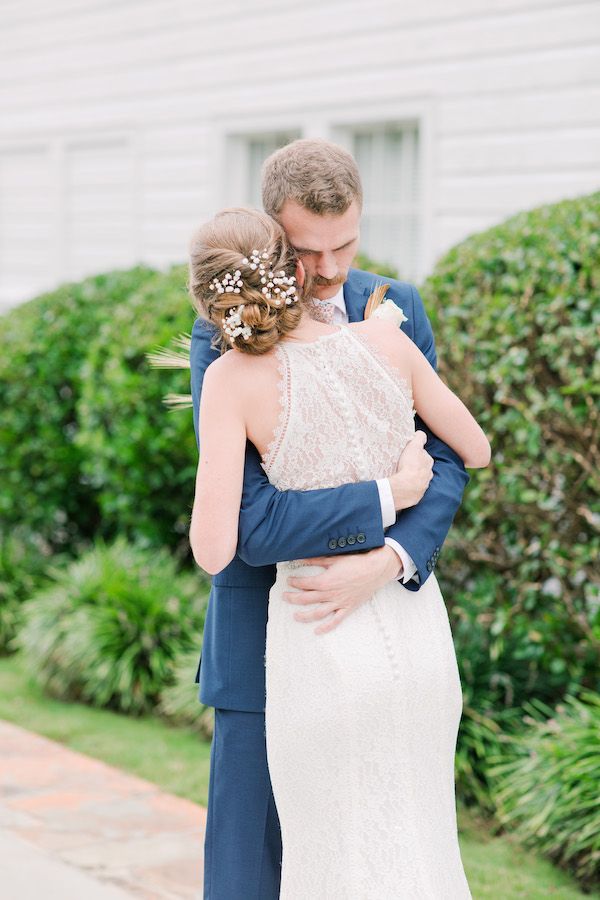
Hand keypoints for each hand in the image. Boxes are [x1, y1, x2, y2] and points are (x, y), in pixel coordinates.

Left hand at [283, 545, 402, 634]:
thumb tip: (300, 558)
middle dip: (293, 598)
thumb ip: (315, 560)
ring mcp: (339, 603)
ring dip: (305, 616)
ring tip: (295, 616)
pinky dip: (326, 627)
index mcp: (325, 581)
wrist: (376, 569)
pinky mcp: (348, 608)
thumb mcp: (333, 558)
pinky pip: (335, 621)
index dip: (294, 582)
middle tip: (284, 597)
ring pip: (318, 613)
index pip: (304, 584)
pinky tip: (317, 631)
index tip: (289, 581)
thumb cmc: (355, 562)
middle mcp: (330, 594)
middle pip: (306, 599)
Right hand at [388, 430, 433, 510]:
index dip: (417, 453)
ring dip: (412, 478)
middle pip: (422, 468)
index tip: (410, 454)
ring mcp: (423, 486)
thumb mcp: (414, 446)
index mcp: (428, 462)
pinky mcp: (416, 496)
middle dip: (416, 466)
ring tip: (401, 476)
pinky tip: (401, 486)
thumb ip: (419, 438)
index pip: (424, 455)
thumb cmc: (410, 466)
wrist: (405, 488)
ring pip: (418, 480)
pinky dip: (408, 488)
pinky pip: (412, 490)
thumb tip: (421, 434)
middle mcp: (428, 475)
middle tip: (404, 465)